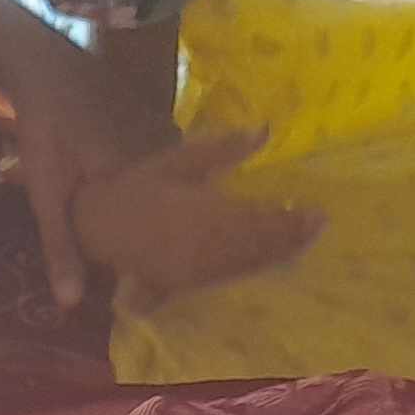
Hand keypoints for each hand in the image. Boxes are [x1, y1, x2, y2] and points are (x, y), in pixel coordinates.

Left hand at [0, 0, 175, 311]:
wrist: (43, 61)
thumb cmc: (45, 127)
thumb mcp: (46, 192)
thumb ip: (61, 246)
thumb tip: (70, 306)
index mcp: (144, 176)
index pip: (159, 231)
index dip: (151, 261)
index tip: (146, 290)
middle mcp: (165, 153)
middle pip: (166, 208)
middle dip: (155, 237)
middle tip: (146, 271)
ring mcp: (164, 131)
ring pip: (165, 184)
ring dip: (156, 207)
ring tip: (144, 238)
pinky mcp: (156, 118)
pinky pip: (161, 161)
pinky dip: (153, 181)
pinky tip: (140, 197)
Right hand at [69, 130, 321, 303]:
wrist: (95, 226)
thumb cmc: (137, 187)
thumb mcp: (178, 161)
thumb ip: (221, 149)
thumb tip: (264, 130)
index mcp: (200, 216)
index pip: (256, 221)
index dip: (289, 221)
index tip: (318, 213)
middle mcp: (201, 248)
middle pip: (257, 247)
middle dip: (290, 239)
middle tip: (319, 227)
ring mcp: (194, 271)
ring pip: (245, 265)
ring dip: (277, 256)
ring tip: (304, 243)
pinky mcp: (186, 284)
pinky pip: (228, 276)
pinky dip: (254, 267)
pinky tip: (272, 259)